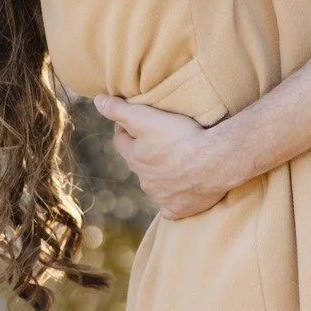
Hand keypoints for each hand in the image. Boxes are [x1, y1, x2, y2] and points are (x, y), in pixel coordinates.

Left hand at [93, 97, 231, 218]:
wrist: (213, 163)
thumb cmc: (180, 137)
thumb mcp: (146, 117)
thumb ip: (120, 110)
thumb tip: (98, 101)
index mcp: (135, 158)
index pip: (121, 141)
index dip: (125, 129)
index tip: (133, 120)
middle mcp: (144, 180)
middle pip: (139, 163)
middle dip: (144, 152)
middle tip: (159, 139)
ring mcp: (161, 197)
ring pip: (155, 184)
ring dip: (161, 174)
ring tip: (176, 161)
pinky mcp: (179, 209)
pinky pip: (171, 206)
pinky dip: (174, 199)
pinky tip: (182, 191)